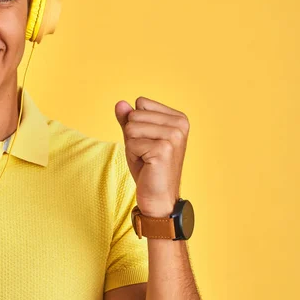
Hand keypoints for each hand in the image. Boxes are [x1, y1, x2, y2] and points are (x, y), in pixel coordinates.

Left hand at [115, 96, 189, 217]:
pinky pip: (131, 143)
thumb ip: (128, 119)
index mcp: (178, 117)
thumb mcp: (136, 137)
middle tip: (146, 153)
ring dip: (132, 145)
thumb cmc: (147, 166)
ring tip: (146, 158)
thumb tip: (120, 103)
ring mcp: (173, 136)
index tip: (148, 141)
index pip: (141, 103)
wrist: (158, 196)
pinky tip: (146, 165)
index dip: (136, 123)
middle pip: (134, 115)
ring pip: (131, 128)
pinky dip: (133, 155)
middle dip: (133, 136)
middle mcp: (180, 124)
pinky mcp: (163, 149)